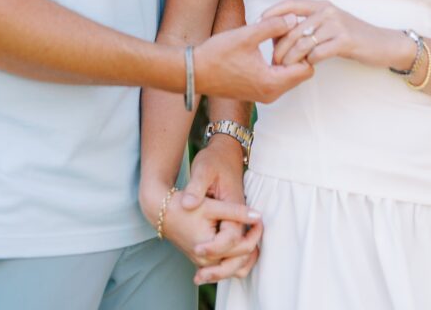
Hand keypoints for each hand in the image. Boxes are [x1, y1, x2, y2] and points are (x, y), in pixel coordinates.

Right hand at [141, 178, 260, 281]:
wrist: (162, 211)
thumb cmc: (184, 206)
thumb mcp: (211, 206)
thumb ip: (235, 211)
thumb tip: (258, 215)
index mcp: (207, 248)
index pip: (239, 245)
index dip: (253, 230)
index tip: (260, 217)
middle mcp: (206, 261)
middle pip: (239, 260)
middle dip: (252, 241)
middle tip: (259, 223)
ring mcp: (204, 264)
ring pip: (234, 268)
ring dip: (246, 254)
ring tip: (254, 233)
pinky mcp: (203, 261)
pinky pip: (226, 266)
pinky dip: (237, 257)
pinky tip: (244, 241)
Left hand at [182, 137, 260, 282]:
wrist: (225, 152)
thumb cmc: (214, 160)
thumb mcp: (203, 169)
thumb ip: (196, 187)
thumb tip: (187, 204)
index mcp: (236, 204)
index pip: (231, 238)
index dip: (214, 248)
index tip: (196, 249)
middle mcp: (241, 217)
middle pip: (241, 255)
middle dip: (221, 269)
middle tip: (198, 276)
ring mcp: (239, 222)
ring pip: (242, 257)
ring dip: (225, 270)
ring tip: (200, 277)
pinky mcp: (233, 224)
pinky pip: (235, 251)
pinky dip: (225, 263)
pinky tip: (204, 268)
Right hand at [194, 15, 313, 101]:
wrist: (194, 72)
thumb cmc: (217, 55)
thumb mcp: (247, 35)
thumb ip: (273, 26)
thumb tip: (294, 18)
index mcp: (272, 83)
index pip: (306, 68)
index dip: (303, 49)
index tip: (293, 33)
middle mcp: (271, 94)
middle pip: (301, 72)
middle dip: (297, 53)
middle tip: (285, 34)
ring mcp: (264, 95)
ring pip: (290, 75)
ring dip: (287, 57)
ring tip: (274, 39)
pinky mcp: (258, 92)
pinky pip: (279, 78)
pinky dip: (278, 64)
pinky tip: (267, 48)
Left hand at [264, 0, 390, 67]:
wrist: (384, 44)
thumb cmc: (353, 37)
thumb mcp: (331, 25)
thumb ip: (310, 25)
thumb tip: (281, 33)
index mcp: (321, 5)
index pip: (290, 4)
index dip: (272, 12)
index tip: (258, 24)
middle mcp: (327, 11)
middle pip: (293, 28)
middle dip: (279, 46)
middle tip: (273, 60)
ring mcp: (337, 25)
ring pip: (303, 42)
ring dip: (291, 58)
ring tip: (285, 67)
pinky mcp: (345, 41)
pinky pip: (318, 53)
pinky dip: (309, 62)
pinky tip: (309, 67)